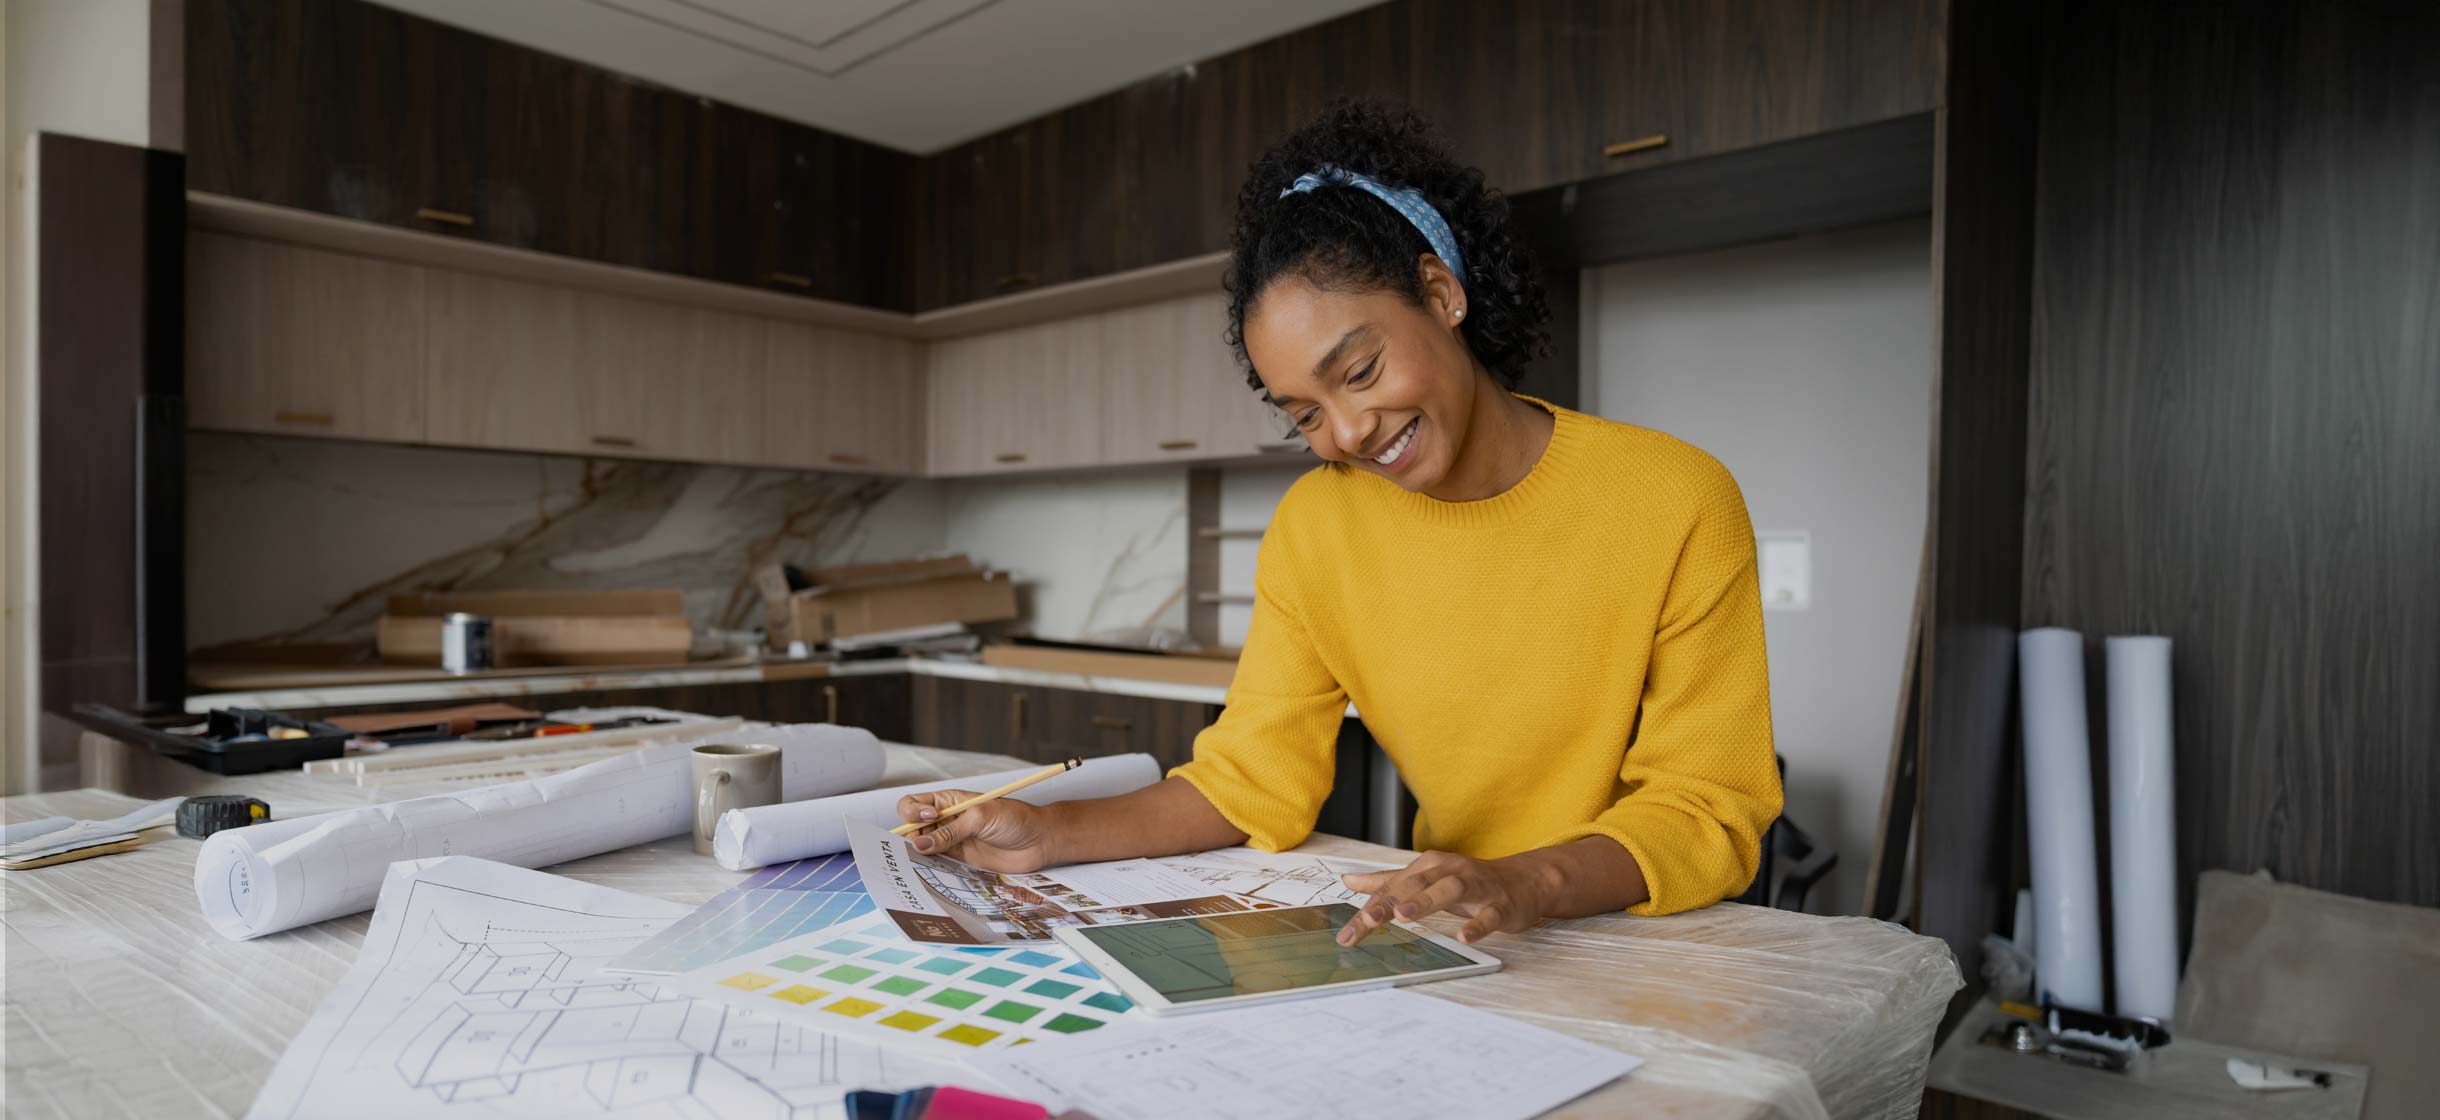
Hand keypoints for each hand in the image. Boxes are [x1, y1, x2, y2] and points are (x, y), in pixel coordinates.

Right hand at [894, 791, 1059, 872]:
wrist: (1039, 840)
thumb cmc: (1015, 818)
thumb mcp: (981, 818)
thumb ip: (950, 831)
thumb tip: (920, 844)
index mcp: (948, 801)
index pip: (914, 804)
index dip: (913, 812)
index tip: (929, 818)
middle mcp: (946, 820)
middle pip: (912, 828)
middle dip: (910, 836)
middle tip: (922, 847)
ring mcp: (952, 840)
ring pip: (923, 847)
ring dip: (919, 855)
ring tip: (925, 860)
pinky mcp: (960, 859)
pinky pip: (937, 863)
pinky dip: (930, 867)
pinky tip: (932, 870)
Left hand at [1336, 850, 1550, 945]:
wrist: (1523, 881)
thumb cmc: (1469, 882)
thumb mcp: (1426, 878)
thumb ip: (1387, 881)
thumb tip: (1348, 880)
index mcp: (1429, 866)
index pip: (1394, 888)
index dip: (1369, 910)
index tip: (1347, 934)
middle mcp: (1450, 871)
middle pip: (1416, 885)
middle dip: (1390, 901)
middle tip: (1369, 919)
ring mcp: (1477, 887)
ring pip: (1450, 890)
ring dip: (1426, 901)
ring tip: (1404, 916)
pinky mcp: (1501, 905)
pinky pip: (1489, 915)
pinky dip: (1477, 925)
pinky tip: (1464, 938)